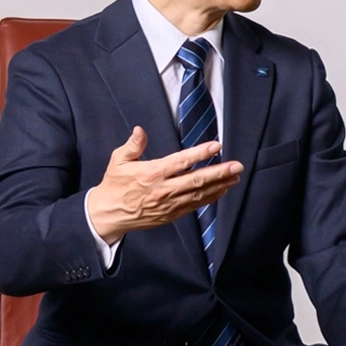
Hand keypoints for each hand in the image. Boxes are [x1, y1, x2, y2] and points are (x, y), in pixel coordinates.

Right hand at [87, 127, 242, 241]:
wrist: (107, 215)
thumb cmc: (114, 185)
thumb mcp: (118, 161)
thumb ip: (133, 145)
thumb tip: (140, 130)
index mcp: (151, 173)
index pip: (181, 161)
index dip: (200, 153)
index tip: (216, 146)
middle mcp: (162, 189)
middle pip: (196, 180)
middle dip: (220, 172)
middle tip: (237, 166)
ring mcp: (168, 204)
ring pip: (199, 194)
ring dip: (219, 185)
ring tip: (235, 177)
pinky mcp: (170, 215)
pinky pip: (194, 206)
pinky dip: (210, 199)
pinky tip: (221, 191)